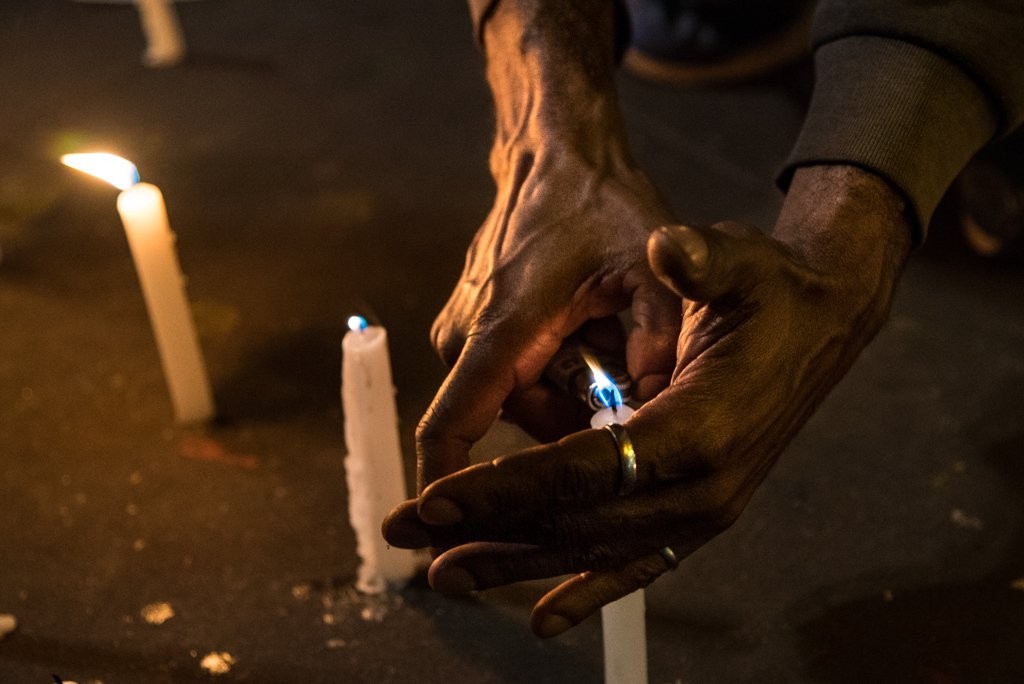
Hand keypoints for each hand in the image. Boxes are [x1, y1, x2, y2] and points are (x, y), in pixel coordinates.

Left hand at [384, 165, 911, 636]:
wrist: (823, 326)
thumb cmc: (772, 291)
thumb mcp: (742, 260)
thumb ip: (704, 260)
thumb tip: (668, 249)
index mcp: (701, 428)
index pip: (581, 470)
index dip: (502, 488)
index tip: (432, 498)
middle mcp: (702, 489)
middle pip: (575, 520)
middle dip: (486, 529)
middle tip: (410, 535)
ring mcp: (703, 511)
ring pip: (594, 549)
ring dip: (517, 563)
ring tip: (448, 575)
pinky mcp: (699, 514)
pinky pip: (637, 563)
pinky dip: (586, 588)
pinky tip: (541, 616)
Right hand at [420, 143, 680, 484]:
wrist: (559, 154)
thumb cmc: (601, 203)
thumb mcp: (649, 265)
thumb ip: (656, 335)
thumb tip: (655, 407)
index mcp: (501, 327)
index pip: (451, 430)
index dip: (450, 496)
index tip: (449, 546)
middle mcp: (467, 337)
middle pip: (508, 427)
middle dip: (568, 427)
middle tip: (625, 379)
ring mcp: (467, 332)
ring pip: (521, 404)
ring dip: (569, 397)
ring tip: (613, 340)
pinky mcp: (476, 329)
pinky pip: (519, 380)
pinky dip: (558, 377)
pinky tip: (593, 336)